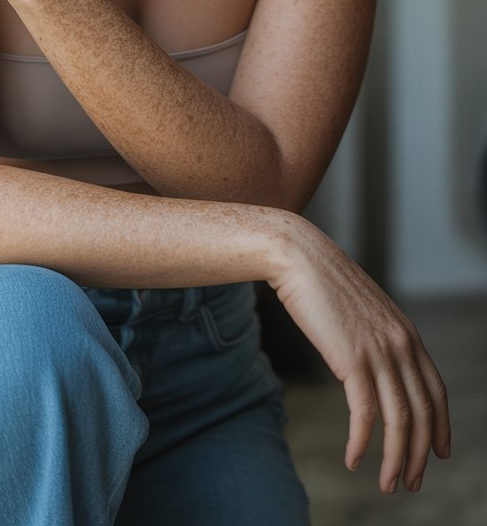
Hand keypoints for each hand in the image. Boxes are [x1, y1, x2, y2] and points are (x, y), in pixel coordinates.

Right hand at [271, 216, 449, 493]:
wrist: (299, 257)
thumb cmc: (323, 282)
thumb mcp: (363, 311)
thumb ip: (377, 336)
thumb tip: (376, 362)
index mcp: (406, 333)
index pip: (435, 390)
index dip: (441, 426)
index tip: (439, 453)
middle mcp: (400, 344)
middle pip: (422, 413)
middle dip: (420, 455)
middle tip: (411, 483)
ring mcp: (378, 351)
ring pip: (399, 421)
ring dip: (395, 460)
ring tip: (387, 484)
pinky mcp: (351, 359)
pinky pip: (365, 414)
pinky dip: (362, 443)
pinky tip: (353, 460)